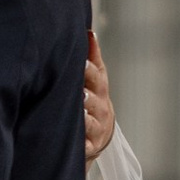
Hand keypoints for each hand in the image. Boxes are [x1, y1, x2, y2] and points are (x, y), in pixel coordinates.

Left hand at [84, 33, 115, 166]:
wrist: (98, 136)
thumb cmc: (91, 100)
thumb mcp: (93, 80)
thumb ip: (91, 57)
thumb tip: (89, 31)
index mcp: (100, 89)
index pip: (97, 77)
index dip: (89, 70)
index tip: (80, 63)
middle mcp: (101, 108)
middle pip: (93, 99)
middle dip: (86, 94)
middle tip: (79, 90)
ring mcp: (97, 128)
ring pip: (91, 122)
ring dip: (85, 118)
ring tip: (79, 112)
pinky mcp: (90, 147)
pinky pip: (86, 145)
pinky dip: (83, 143)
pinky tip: (78, 140)